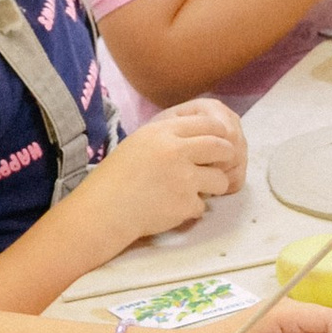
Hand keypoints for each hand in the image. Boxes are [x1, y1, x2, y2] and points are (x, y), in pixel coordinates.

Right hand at [100, 97, 244, 244]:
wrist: (105, 208)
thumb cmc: (119, 175)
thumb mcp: (141, 141)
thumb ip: (171, 136)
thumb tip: (206, 136)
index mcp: (163, 132)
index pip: (208, 124)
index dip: (219, 134)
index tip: (219, 143)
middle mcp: (176, 151)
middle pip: (221, 148)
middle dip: (226, 157)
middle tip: (220, 165)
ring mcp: (183, 178)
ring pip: (219, 179)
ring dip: (213, 186)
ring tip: (193, 190)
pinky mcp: (185, 203)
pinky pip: (202, 205)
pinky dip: (191, 208)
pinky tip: (171, 207)